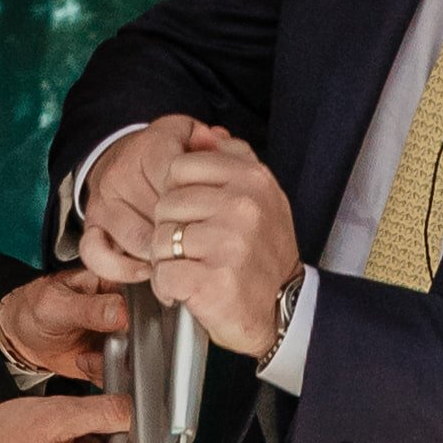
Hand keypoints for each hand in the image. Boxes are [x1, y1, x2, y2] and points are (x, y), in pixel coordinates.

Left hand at [0, 270, 130, 382]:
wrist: (20, 335)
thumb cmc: (34, 308)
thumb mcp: (57, 304)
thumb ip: (89, 308)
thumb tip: (121, 312)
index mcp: (113, 283)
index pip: (141, 297)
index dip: (138, 316)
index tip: (120, 328)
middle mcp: (121, 308)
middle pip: (145, 330)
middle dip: (125, 346)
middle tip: (103, 347)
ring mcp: (119, 334)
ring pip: (135, 355)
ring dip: (112, 363)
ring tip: (86, 357)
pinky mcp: (112, 356)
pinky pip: (121, 371)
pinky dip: (104, 373)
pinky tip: (85, 363)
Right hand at [70, 119, 212, 283]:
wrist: (120, 157)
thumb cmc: (164, 154)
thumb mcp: (187, 136)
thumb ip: (208, 140)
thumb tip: (217, 141)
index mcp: (149, 148)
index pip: (174, 180)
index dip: (196, 202)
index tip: (212, 214)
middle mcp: (120, 174)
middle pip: (159, 215)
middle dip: (184, 232)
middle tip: (204, 243)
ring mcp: (102, 203)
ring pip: (136, 240)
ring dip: (161, 254)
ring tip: (180, 256)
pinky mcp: (90, 227)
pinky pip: (96, 255)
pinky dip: (123, 269)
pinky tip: (147, 269)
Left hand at [123, 127, 300, 354]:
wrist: (282, 309)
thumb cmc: (264, 254)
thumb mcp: (259, 195)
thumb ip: (231, 158)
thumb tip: (201, 133)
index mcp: (252, 180)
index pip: (179, 167)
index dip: (177, 195)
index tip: (195, 215)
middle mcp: (243, 207)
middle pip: (165, 204)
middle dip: (171, 231)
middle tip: (197, 249)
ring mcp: (229, 244)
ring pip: (160, 240)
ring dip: (168, 261)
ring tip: (195, 269)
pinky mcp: (214, 281)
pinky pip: (164, 274)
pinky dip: (169, 288)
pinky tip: (190, 290)